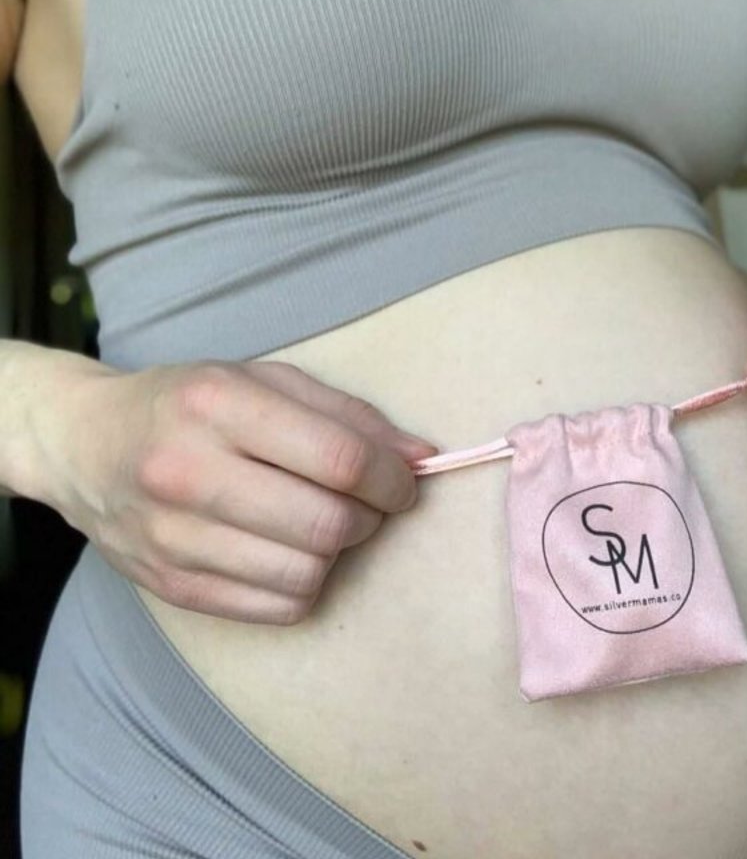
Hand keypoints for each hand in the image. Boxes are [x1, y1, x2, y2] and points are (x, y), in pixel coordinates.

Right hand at [43, 360, 438, 623]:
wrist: (81, 443)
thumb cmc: (188, 403)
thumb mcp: (266, 381)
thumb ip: (348, 415)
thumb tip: (421, 457)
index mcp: (218, 405)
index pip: (338, 459)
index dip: (391, 478)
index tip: (404, 481)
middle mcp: (187, 472)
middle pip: (327, 523)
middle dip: (369, 517)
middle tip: (365, 502)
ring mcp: (172, 537)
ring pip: (306, 574)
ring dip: (336, 552)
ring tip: (322, 522)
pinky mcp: (169, 586)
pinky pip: (275, 609)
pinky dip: (303, 585)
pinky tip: (289, 551)